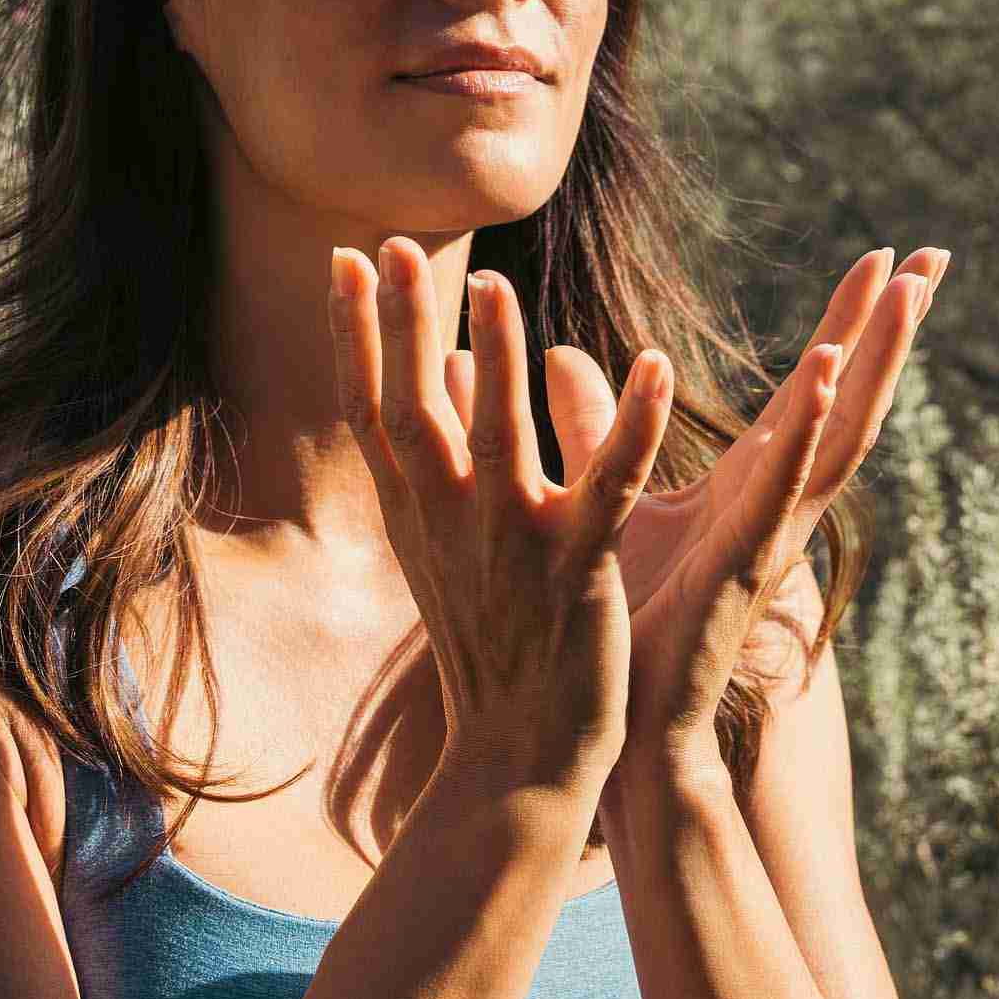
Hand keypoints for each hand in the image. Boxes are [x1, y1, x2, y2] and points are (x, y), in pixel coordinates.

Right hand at [328, 237, 670, 796]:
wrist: (518, 756)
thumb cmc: (490, 642)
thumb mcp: (449, 546)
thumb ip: (447, 456)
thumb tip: (452, 368)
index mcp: (419, 514)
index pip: (370, 409)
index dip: (355, 332)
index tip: (343, 258)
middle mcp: (450, 524)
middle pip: (413, 410)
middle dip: (402, 325)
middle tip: (393, 243)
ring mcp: (511, 548)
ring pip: (498, 439)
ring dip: (495, 360)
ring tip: (494, 284)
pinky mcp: (578, 571)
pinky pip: (606, 487)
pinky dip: (628, 425)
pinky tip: (654, 365)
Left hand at [444, 244, 948, 779]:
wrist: (620, 712)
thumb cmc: (621, 611)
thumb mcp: (603, 493)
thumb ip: (590, 423)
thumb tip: (553, 355)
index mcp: (749, 483)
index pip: (810, 388)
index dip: (847, 325)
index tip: (880, 256)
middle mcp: (775, 501)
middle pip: (845, 400)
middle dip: (889, 330)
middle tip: (933, 256)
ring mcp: (769, 533)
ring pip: (836, 436)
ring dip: (869, 364)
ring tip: (902, 295)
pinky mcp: (743, 566)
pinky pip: (783, 490)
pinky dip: (807, 434)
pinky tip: (825, 380)